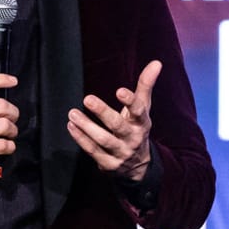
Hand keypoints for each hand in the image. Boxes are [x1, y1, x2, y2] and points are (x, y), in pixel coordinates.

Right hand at [0, 73, 19, 178]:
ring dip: (12, 130)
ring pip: (5, 125)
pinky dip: (9, 146)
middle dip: (13, 113)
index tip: (12, 81)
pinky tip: (7, 146)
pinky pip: (3, 145)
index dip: (1, 79)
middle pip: (2, 106)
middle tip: (12, 117)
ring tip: (9, 133)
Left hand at [68, 61, 160, 179]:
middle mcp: (133, 138)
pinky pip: (93, 151)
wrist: (139, 166)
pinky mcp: (109, 164)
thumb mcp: (143, 108)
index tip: (119, 91)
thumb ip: (145, 85)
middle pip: (118, 126)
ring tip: (72, 113)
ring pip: (103, 140)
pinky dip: (81, 138)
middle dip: (103, 112)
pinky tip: (71, 126)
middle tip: (87, 98)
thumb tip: (156, 62)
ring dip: (87, 126)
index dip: (130, 101)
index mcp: (142, 122)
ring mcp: (121, 153)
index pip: (139, 111)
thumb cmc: (136, 128)